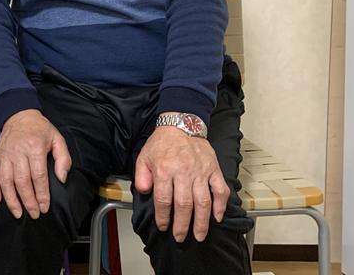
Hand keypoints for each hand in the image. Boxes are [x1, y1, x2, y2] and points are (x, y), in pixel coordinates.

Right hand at [0, 109, 70, 219]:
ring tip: (18, 212)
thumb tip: (62, 177)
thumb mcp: (58, 139)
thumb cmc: (39, 129)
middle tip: (33, 213)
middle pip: (21, 181)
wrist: (19, 115)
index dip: (41, 194)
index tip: (44, 206)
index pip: (38, 176)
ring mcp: (5, 155)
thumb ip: (63, 159)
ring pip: (5, 181)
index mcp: (34, 147)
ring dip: (11, 199)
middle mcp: (18, 152)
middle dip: (27, 201)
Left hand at [134, 123, 229, 242]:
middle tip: (180, 237)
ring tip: (199, 235)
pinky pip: (220, 190)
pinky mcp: (214, 169)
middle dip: (182, 225)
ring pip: (203, 201)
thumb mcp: (144, 157)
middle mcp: (183, 172)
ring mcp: (201, 171)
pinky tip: (217, 218)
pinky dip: (220, 205)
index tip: (163, 227)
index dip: (163, 217)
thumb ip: (142, 176)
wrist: (182, 124)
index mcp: (164, 169)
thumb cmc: (162, 143)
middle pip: (184, 205)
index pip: (164, 200)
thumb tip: (144, 192)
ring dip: (201, 222)